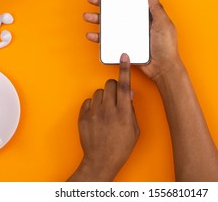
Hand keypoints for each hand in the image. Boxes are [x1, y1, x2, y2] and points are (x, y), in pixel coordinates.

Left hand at [68, 53, 138, 180]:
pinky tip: (97, 116)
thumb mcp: (134, 129)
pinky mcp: (83, 117)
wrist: (100, 161)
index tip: (124, 57)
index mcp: (123, 113)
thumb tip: (128, 93)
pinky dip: (93, 105)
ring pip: (99, 92)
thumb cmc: (120, 147)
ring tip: (106, 110)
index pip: (124, 86)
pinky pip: (88, 101)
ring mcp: (94, 114)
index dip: (125, 69)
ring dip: (104, 97)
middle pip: (110, 84)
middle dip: (114, 87)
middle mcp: (108, 111)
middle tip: (116, 97)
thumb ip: (131, 109)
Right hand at [83, 0, 181, 80]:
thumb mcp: (164, 24)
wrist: (162, 69)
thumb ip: (157, 8)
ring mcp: (129, 36)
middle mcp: (136, 25)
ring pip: (110, 25)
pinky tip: (92, 35)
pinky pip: (109, 41)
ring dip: (97, 20)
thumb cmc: (167, 47)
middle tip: (92, 0)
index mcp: (146, 17)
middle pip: (116, 12)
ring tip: (88, 16)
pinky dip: (99, 38)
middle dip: (103, 5)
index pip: (129, 2)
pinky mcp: (124, 47)